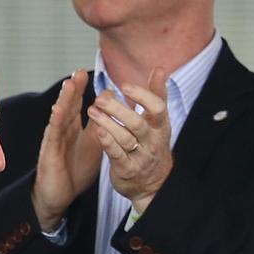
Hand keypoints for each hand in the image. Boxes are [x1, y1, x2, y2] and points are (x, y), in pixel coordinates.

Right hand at [31, 70, 100, 232]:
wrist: (58, 195)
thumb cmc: (74, 170)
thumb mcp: (92, 145)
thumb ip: (101, 126)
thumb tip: (114, 108)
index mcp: (73, 128)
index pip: (78, 104)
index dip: (83, 89)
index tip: (89, 73)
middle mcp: (62, 130)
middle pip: (68, 105)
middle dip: (74, 88)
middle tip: (80, 71)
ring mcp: (55, 140)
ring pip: (60, 116)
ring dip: (65, 100)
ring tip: (70, 83)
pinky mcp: (50, 153)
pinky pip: (54, 135)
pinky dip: (56, 121)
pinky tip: (59, 110)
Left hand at [86, 67, 171, 214]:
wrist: (152, 184)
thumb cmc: (151, 145)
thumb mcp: (159, 121)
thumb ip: (157, 95)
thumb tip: (160, 69)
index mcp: (161, 127)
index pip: (158, 108)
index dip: (142, 96)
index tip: (124, 85)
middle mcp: (152, 142)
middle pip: (137, 123)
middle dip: (118, 109)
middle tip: (100, 97)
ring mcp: (140, 157)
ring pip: (125, 138)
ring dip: (107, 123)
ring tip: (92, 110)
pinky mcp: (127, 170)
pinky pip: (117, 155)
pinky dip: (108, 143)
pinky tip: (97, 131)